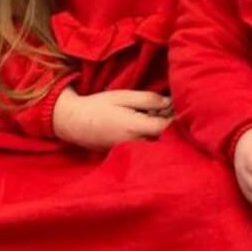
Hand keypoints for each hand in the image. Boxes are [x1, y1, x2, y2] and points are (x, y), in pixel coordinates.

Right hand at [52, 86, 171, 149]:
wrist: (75, 123)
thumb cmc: (99, 106)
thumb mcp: (123, 96)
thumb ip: (147, 99)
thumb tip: (168, 102)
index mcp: (135, 127)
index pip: (166, 127)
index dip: (174, 117)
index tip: (176, 107)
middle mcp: (135, 144)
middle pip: (164, 138)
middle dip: (169, 126)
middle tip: (166, 110)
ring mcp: (130, 151)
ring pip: (155, 144)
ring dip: (160, 133)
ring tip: (154, 116)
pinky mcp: (125, 154)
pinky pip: (145, 148)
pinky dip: (150, 138)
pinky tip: (144, 126)